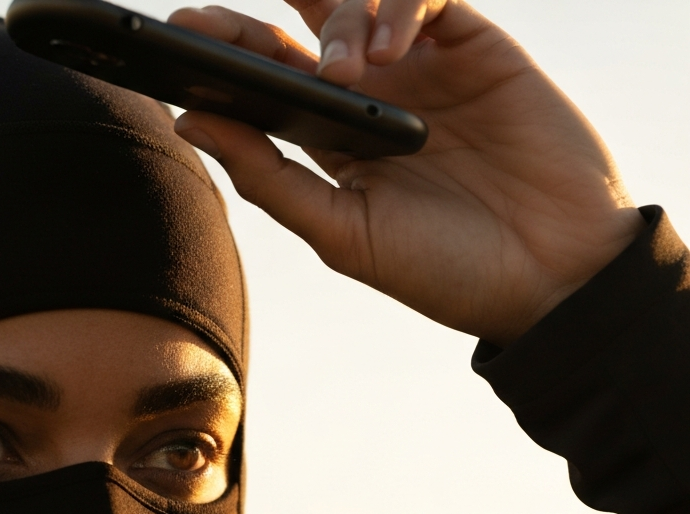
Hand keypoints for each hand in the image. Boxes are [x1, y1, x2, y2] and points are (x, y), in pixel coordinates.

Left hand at [169, 1, 643, 342]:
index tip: (171, 44)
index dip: (219, 60)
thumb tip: (189, 121)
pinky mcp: (477, 46)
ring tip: (347, 73)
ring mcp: (424, 69)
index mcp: (334, 147)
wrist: (549, 278)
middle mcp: (373, 101)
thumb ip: (268, 176)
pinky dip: (399, 5)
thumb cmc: (445, 269)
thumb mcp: (342, 232)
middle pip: (298, 32)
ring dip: (337, 21)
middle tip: (202, 24)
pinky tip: (389, 51)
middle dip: (248, 24)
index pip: (266, 87)